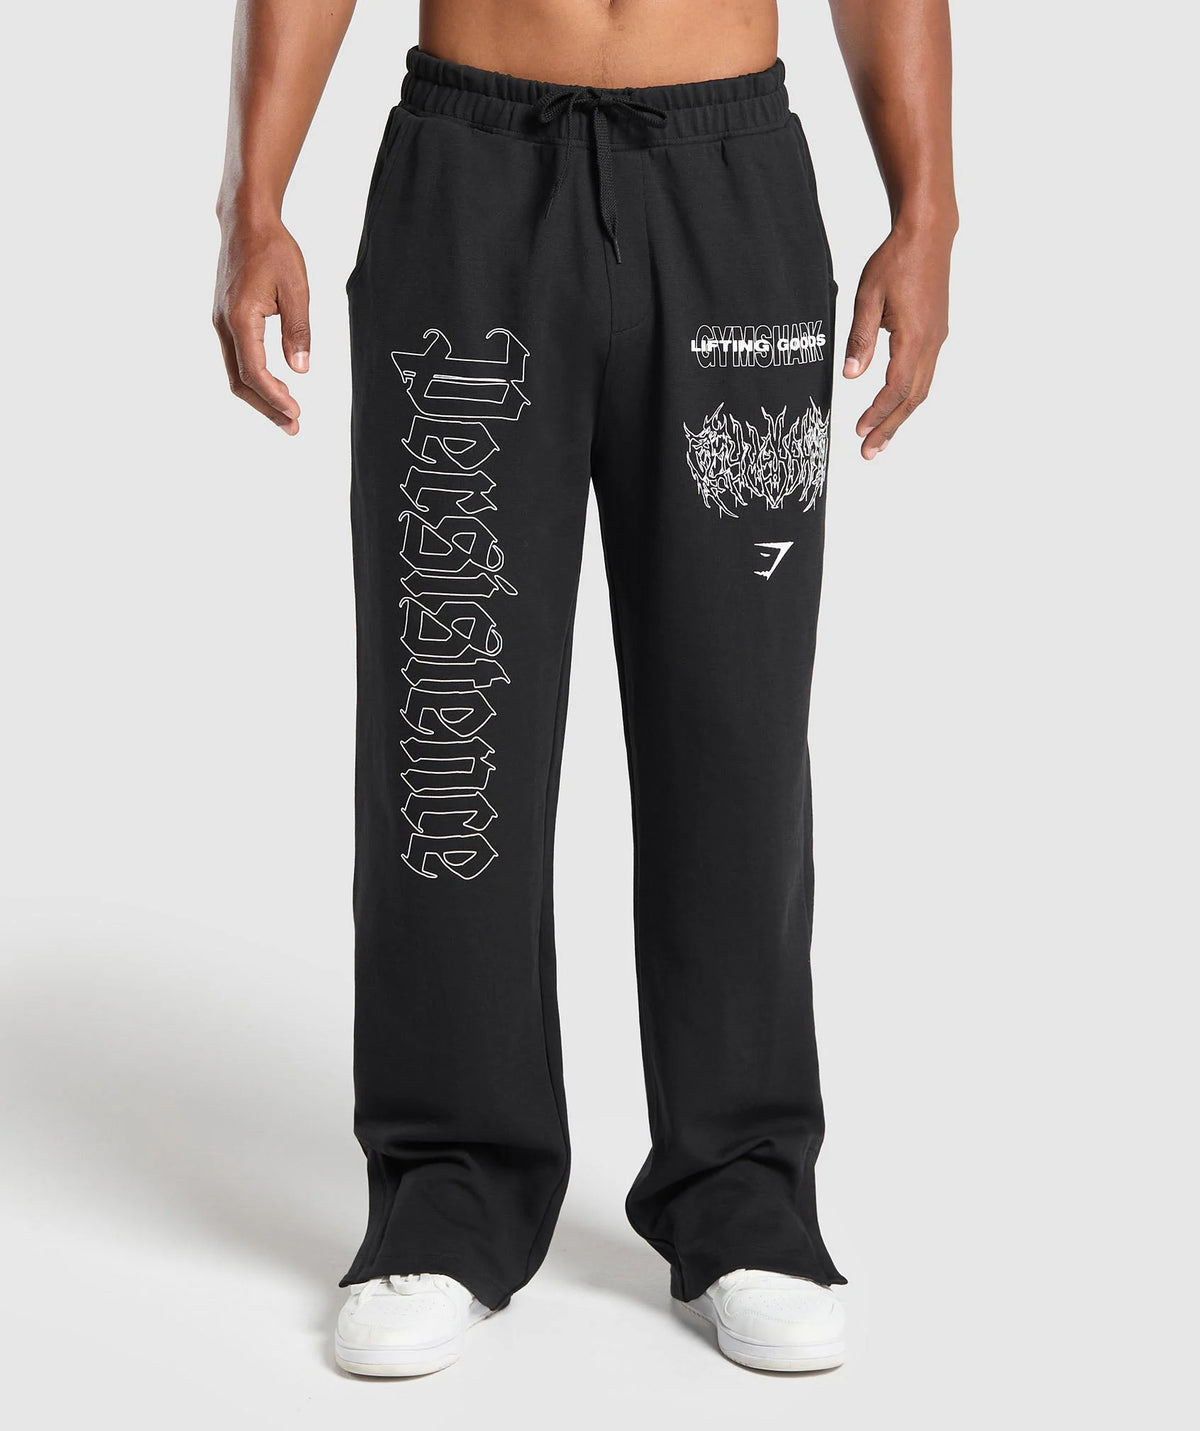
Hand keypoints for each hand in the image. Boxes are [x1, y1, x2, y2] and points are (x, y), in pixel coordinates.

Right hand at [213, 217, 309, 434]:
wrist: (246, 222)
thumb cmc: (273, 249)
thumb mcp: (296, 289)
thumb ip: (298, 331)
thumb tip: (301, 370)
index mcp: (240, 318)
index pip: (254, 371)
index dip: (274, 398)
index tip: (296, 413)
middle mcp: (224, 324)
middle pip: (240, 381)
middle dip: (266, 407)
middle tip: (293, 427)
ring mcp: (221, 323)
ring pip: (236, 372)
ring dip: (260, 397)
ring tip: (287, 415)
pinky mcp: (226, 320)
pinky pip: (236, 359)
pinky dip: (254, 379)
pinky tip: (274, 388)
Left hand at [842, 220, 953, 459]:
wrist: (928, 234)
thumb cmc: (895, 260)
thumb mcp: (867, 297)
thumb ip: (860, 339)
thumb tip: (851, 376)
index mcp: (914, 337)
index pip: (895, 388)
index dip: (877, 414)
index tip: (860, 432)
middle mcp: (931, 343)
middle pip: (912, 398)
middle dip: (889, 427)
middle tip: (870, 453)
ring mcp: (937, 339)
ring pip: (921, 389)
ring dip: (901, 416)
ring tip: (881, 438)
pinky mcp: (937, 334)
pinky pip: (925, 375)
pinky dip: (909, 396)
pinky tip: (896, 406)